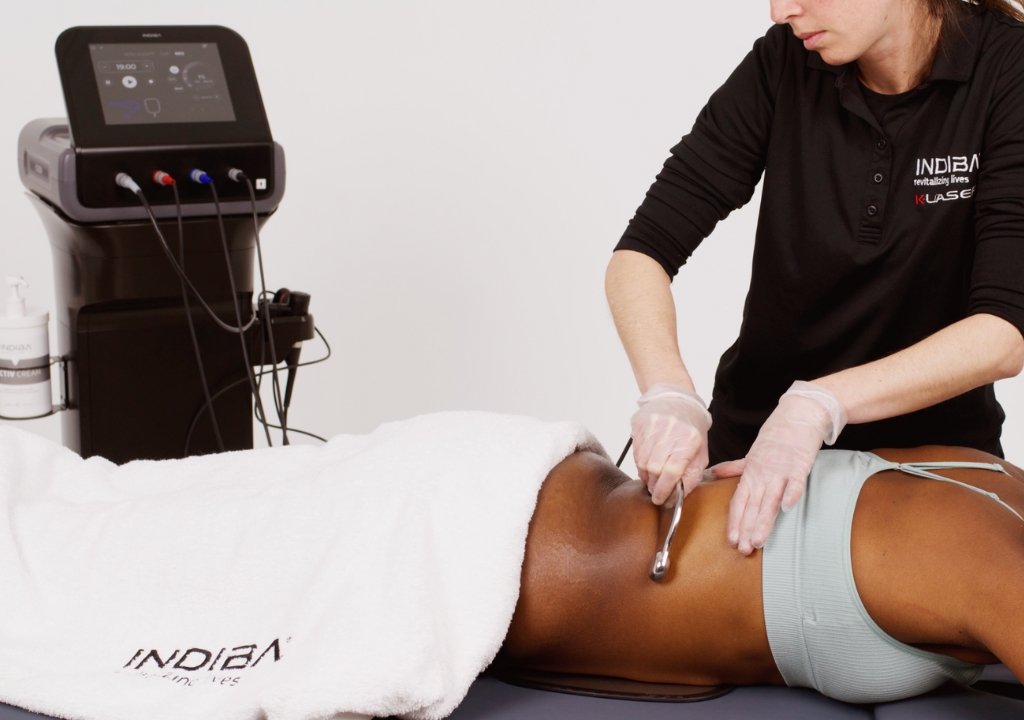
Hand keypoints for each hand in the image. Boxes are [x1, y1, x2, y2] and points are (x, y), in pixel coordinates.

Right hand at [630, 383, 711, 504]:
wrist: (677, 400)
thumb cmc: (691, 429)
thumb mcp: (700, 453)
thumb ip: (691, 475)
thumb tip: (678, 496)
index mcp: (689, 440)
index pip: (672, 472)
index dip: (664, 490)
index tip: (660, 500)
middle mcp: (670, 431)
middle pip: (654, 468)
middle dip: (654, 484)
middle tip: (656, 489)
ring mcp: (653, 426)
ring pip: (642, 461)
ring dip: (646, 474)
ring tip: (652, 475)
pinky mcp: (640, 423)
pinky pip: (636, 451)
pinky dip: (640, 461)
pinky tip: (647, 461)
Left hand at [724, 381, 846, 554]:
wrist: (797, 416)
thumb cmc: (775, 437)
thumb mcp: (751, 454)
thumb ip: (734, 468)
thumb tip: (714, 474)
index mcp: (750, 473)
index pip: (739, 501)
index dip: (735, 521)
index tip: (732, 540)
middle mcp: (763, 474)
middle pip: (752, 506)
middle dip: (747, 529)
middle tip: (743, 549)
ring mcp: (781, 471)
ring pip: (770, 500)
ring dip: (764, 521)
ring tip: (759, 541)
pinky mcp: (799, 465)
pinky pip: (794, 483)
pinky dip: (791, 495)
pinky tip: (787, 510)